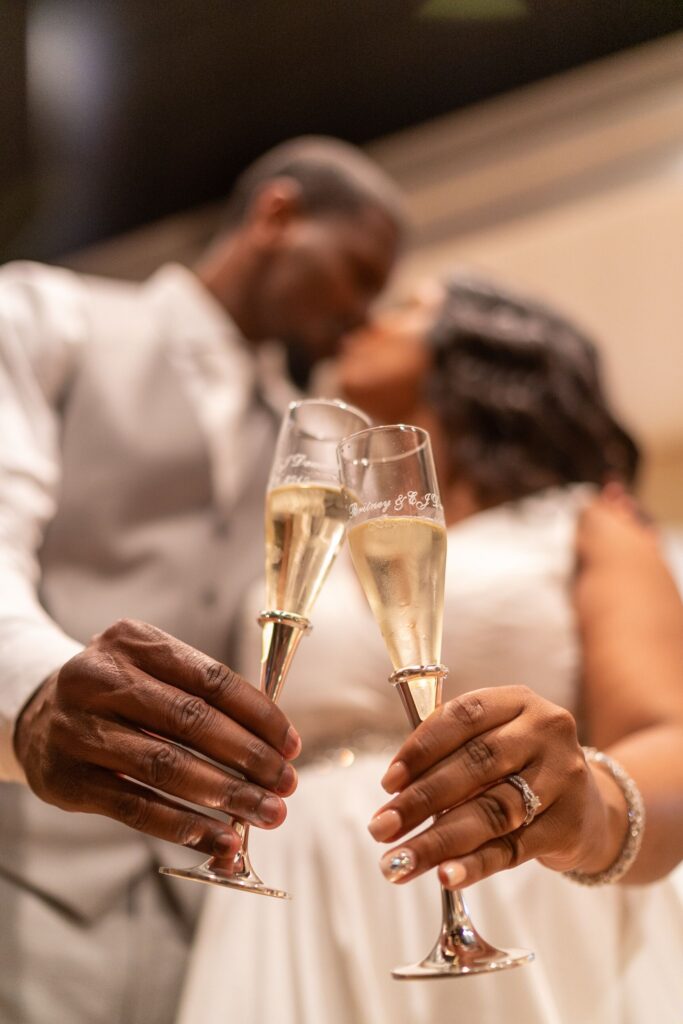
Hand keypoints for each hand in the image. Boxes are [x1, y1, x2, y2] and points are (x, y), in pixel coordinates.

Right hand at [14, 619, 300, 857]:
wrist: (38, 714)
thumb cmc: (117, 694)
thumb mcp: (150, 670)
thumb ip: (201, 697)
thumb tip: (273, 746)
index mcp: (133, 643)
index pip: (210, 679)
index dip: (258, 715)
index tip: (290, 745)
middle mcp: (100, 679)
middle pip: (191, 721)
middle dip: (249, 758)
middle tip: (286, 785)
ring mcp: (78, 729)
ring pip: (165, 766)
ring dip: (225, 795)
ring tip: (264, 813)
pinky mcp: (66, 778)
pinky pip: (135, 806)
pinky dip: (184, 825)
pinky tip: (219, 838)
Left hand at [368, 686, 621, 888]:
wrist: (590, 805)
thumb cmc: (520, 767)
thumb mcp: (494, 741)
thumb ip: (450, 752)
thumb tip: (394, 790)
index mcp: (518, 701)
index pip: (463, 715)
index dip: (421, 748)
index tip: (387, 783)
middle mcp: (545, 732)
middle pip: (474, 766)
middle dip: (420, 800)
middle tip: (381, 828)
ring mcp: (562, 778)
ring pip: (491, 811)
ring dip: (438, 840)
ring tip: (399, 861)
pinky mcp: (568, 824)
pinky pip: (512, 848)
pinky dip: (475, 864)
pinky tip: (444, 876)